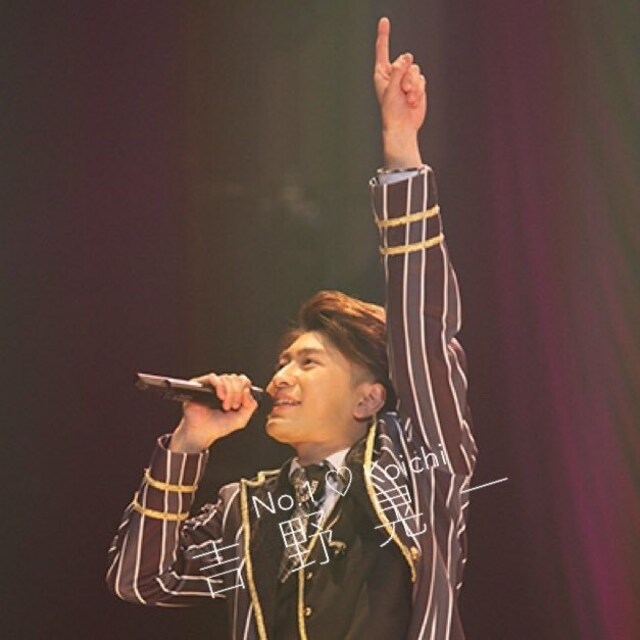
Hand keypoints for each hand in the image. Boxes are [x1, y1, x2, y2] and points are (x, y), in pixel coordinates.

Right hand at [169, 373, 257, 452]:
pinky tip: (220, 397)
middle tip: (233, 407)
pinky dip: (220, 386)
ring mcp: (211, 385)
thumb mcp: (241, 419)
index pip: (243, 380)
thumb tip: (247, 390)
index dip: (245, 389)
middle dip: (238, 393)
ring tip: (226, 406)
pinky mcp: (200, 385)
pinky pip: (213, 377)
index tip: (243, 403)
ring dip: (230, 392)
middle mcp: (222, 387)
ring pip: (227, 377)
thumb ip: (251, 406)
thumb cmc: (219, 426)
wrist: (201, 434)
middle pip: (236, 378)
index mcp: (232, 392)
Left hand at [374, 17, 425, 167]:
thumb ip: (398, 70)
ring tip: (407, 98)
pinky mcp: (416, 86)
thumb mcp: (391, 88)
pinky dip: (419, 91)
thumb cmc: (391, 111)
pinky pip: (422, 79)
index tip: (384, 20)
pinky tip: (412, 102)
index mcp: (382, 73)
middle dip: (406, 76)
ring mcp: (406, 80)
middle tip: (402, 91)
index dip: (384, 35)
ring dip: (413, 85)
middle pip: (405, 61)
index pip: (382, 50)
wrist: (403, 126)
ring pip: (415, 70)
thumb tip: (407, 56)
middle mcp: (394, 74)